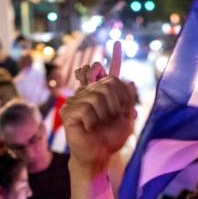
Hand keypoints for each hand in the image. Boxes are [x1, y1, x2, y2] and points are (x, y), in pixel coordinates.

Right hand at [61, 49, 137, 172]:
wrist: (99, 155)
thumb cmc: (111, 138)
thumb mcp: (126, 118)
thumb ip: (127, 100)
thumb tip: (129, 81)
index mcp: (100, 92)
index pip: (106, 72)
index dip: (115, 58)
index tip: (118, 42)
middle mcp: (87, 93)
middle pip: (107, 83)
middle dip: (116, 102)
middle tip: (113, 116)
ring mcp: (76, 101)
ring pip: (97, 96)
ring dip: (104, 114)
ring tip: (99, 124)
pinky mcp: (68, 112)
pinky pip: (86, 108)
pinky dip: (92, 120)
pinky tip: (88, 127)